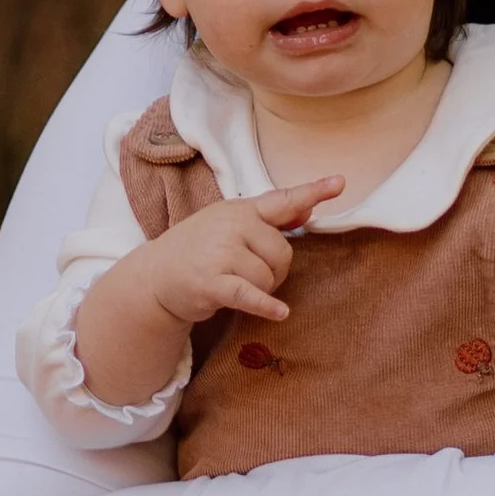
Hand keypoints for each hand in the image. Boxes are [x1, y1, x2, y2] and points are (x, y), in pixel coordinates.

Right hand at [135, 180, 344, 329]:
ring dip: (262, 289)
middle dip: (275, 270)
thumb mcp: (229, 225)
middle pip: (283, 252)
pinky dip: (266, 304)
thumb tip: (307, 214)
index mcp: (239, 209)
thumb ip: (267, 221)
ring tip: (236, 285)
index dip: (313, 192)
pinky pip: (250, 293)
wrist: (154, 276)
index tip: (340, 183)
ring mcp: (220, 252)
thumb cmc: (197, 250)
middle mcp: (231, 225)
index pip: (282, 200)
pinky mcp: (212, 282)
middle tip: (249, 274)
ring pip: (269, 277)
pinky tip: (279, 312)